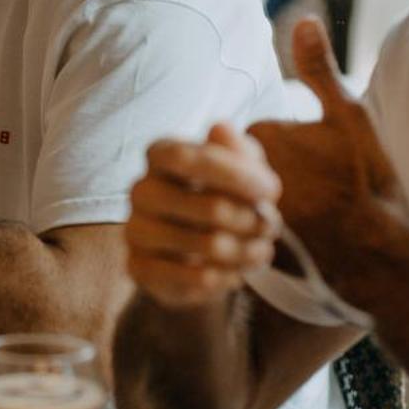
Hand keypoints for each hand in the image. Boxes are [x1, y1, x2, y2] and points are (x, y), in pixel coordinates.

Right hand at [126, 121, 283, 308]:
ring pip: (208, 245)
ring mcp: (135, 230)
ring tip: (262, 250)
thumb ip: (237, 148)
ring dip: (248, 251)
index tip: (272, 191)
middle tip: (272, 227)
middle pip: (209, 207)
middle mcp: (140, 190)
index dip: (234, 174)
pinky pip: (196, 278)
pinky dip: (228, 276)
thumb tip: (220, 130)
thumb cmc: (221, 194)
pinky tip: (237, 272)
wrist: (194, 248)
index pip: (186, 158)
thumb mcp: (239, 164)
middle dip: (253, 220)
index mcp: (160, 155)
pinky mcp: (139, 268)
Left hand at [247, 19, 406, 289]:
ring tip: (302, 216)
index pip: (240, 132)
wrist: (381, 251)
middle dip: (254, 175)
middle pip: (229, 165)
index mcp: (258, 135)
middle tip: (309, 190)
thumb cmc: (367, 178)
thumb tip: (304, 19)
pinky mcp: (244, 245)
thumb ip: (319, 69)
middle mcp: (238, 172)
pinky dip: (253, 233)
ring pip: (232, 197)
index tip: (311, 162)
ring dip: (253, 203)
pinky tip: (290, 239)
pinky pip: (237, 232)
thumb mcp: (350, 115)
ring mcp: (238, 210)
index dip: (274, 144)